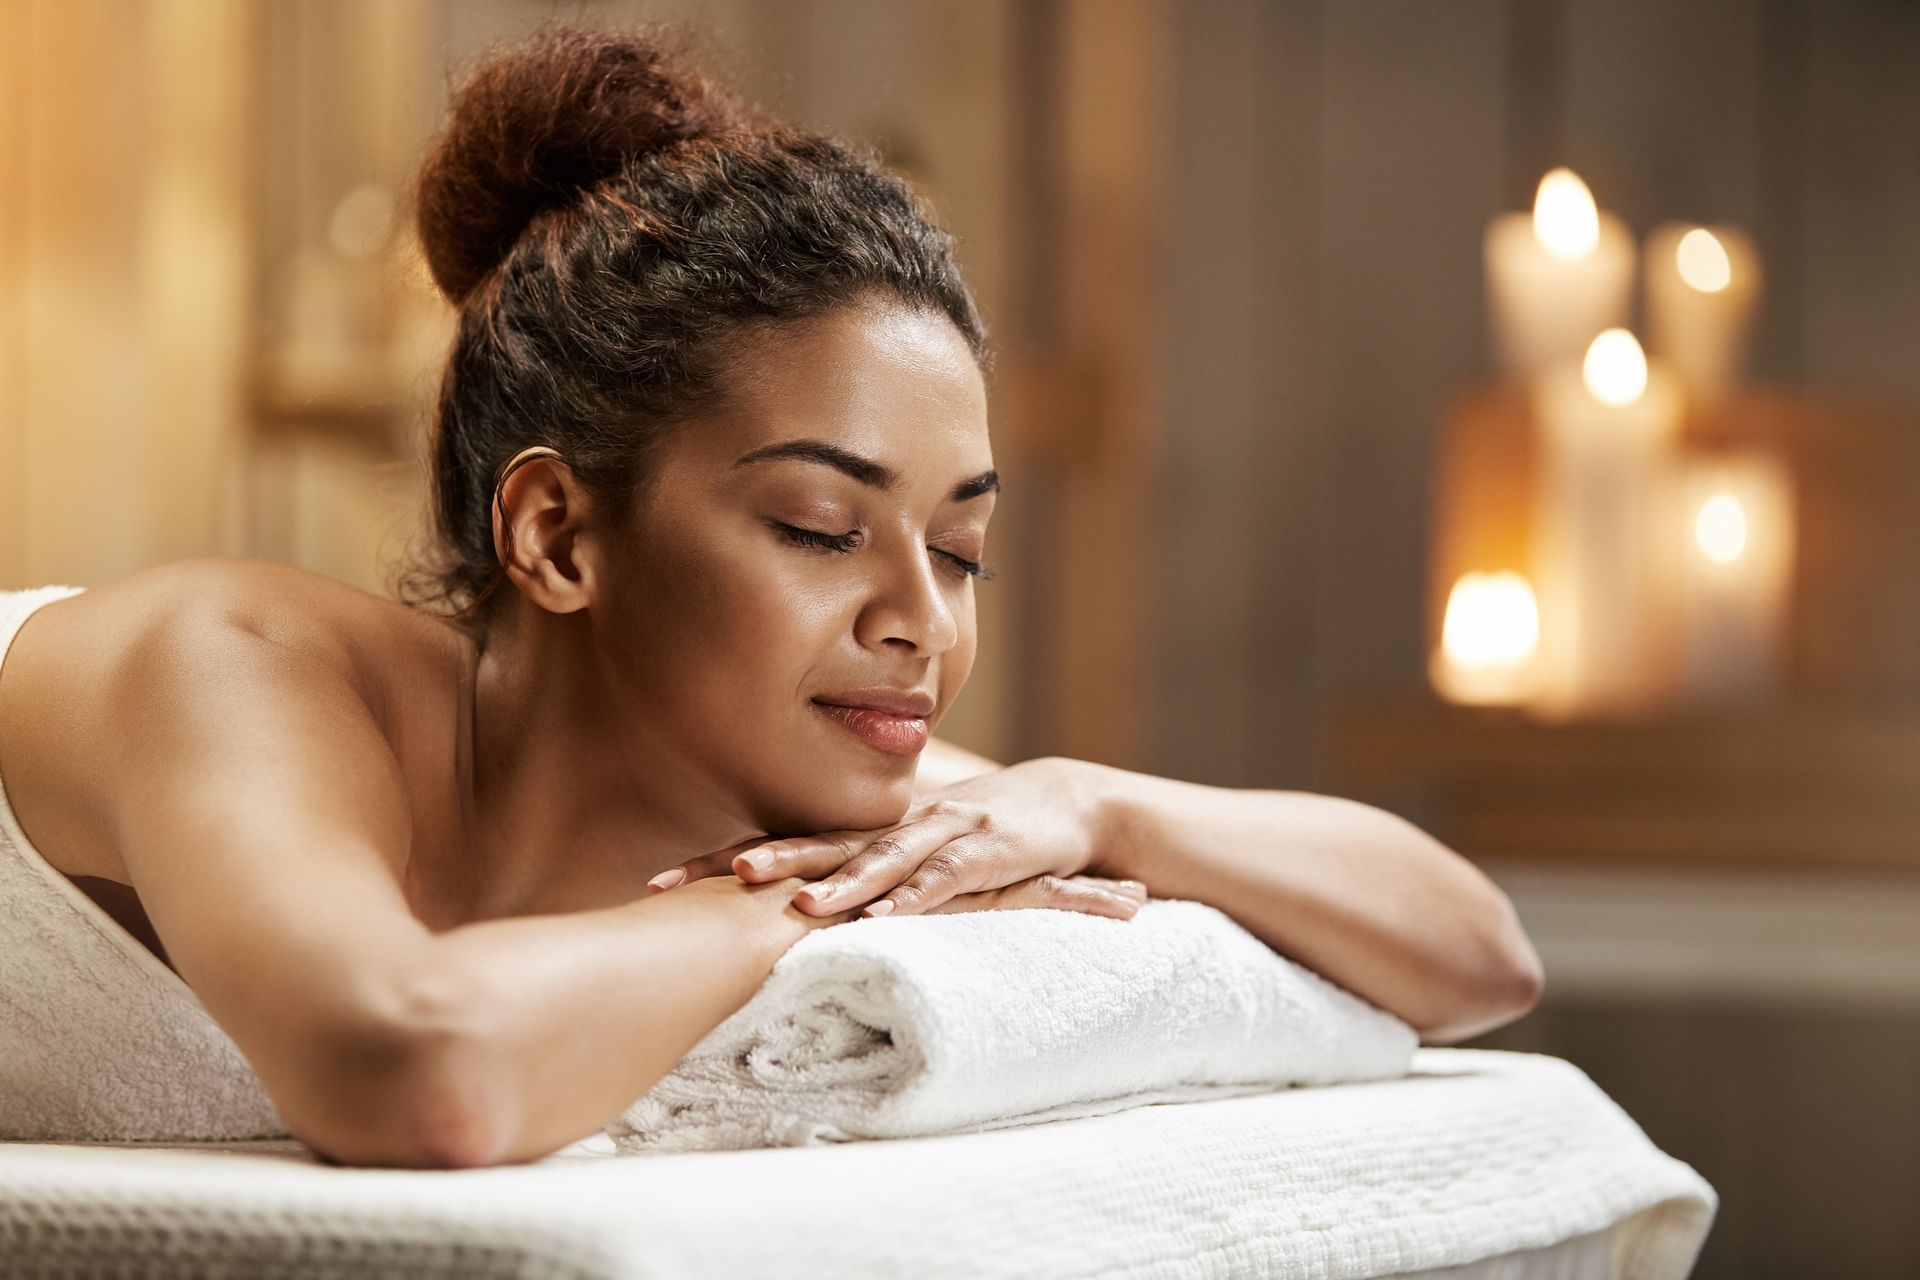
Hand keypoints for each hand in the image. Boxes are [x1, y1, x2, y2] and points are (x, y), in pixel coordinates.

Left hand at [647, 756, 1144, 918]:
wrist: (1065, 803)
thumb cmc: (975, 838)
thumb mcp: (907, 858)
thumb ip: (852, 879)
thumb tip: (780, 918)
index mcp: (863, 832)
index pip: (780, 842)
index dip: (718, 861)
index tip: (656, 883)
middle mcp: (890, 827)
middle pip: (813, 843)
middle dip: (759, 862)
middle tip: (702, 884)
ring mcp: (939, 834)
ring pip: (877, 859)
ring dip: (837, 884)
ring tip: (794, 907)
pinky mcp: (985, 853)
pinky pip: (945, 880)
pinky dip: (916, 899)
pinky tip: (889, 919)